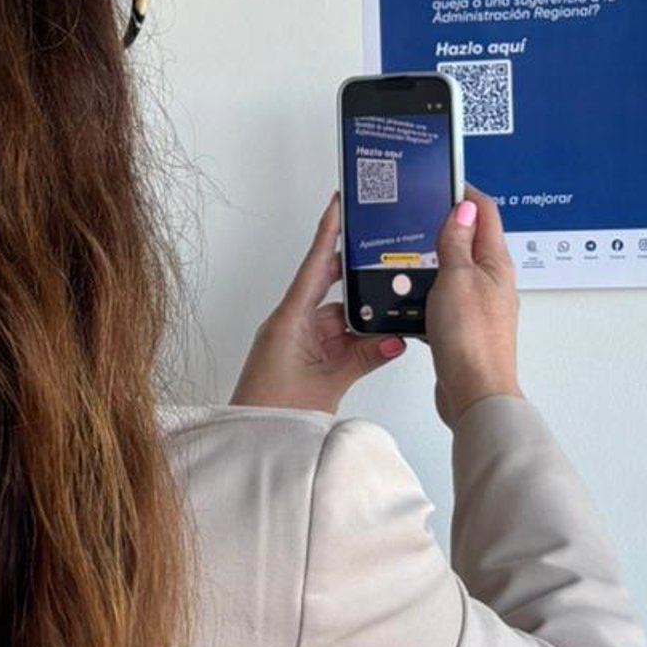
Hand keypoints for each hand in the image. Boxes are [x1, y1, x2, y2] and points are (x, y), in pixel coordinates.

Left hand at [230, 194, 406, 414]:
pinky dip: (357, 339)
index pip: (314, 265)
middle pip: (331, 289)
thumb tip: (395, 339)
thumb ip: (365, 357)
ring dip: (363, 319)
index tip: (339, 204)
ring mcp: (298, 341)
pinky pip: (335, 339)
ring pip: (338, 318)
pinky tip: (379, 342)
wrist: (251, 442)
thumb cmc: (272, 412)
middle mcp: (292, 324)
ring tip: (394, 314)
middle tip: (386, 261)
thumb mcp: (329, 381)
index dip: (328, 232)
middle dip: (359, 279)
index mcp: (290, 319)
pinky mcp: (303, 358)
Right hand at [427, 184, 522, 428]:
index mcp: (496, 263)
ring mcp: (479, 305)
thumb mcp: (457, 278)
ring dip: (436, 258)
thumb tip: (463, 208)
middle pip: (472, 240)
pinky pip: (445, 298)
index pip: (485, 213)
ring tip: (412, 250)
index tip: (444, 180)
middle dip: (448, 223)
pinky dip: (428, 291)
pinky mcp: (464, 327)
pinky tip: (410, 294)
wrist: (474, 393)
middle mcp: (492, 282)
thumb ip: (457, 242)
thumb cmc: (472, 340)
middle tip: (422, 211)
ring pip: (456, 270)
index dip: (465, 193)